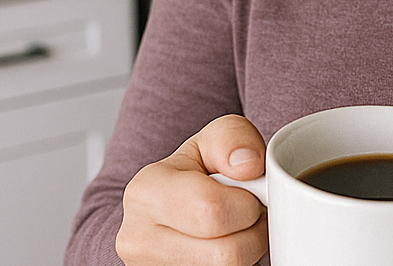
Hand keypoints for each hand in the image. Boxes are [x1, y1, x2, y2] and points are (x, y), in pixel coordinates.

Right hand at [116, 114, 267, 265]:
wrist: (167, 209)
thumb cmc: (195, 171)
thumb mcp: (213, 139)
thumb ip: (234, 137)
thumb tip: (249, 166)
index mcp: (147, 192)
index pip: (214, 210)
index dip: (248, 205)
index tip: (251, 195)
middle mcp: (139, 239)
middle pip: (225, 255)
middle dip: (253, 233)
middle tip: (252, 217)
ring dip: (246, 255)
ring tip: (237, 232)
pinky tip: (225, 249)